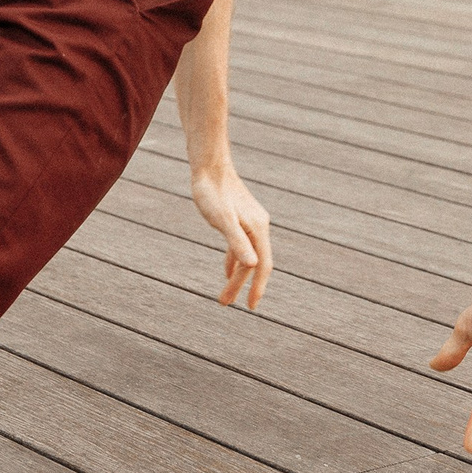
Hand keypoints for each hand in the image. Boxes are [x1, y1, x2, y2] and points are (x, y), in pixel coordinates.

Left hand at [190, 165, 272, 307]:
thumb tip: (252, 265)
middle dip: (240, 285)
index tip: (251, 307)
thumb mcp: (222, 219)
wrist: (209, 165)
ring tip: (225, 295)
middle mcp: (259, 226)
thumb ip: (236, 242)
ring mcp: (250, 222)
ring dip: (237, 276)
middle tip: (224, 303)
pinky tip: (227, 270)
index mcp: (258, 228)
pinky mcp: (241, 218)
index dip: (257, 287)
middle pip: (253, 262)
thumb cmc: (212, 192)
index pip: (261, 265)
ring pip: (247, 255)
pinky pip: (241, 246)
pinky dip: (234, 261)